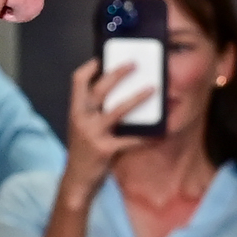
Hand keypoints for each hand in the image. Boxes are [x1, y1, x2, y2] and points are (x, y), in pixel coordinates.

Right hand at [57, 55, 158, 194]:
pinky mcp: (105, 149)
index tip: (104, 57)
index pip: (77, 81)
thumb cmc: (84, 150)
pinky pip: (130, 140)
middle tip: (134, 64)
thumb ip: (94, 111)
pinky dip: (146, 136)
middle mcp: (81, 119)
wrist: (77, 179)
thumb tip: (116, 92)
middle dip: (118, 74)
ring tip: (153, 89)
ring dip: (137, 98)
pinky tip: (160, 133)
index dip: (90, 67)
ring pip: (118, 110)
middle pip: (100, 89)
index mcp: (75, 110)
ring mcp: (92, 134)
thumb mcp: (82, 127)